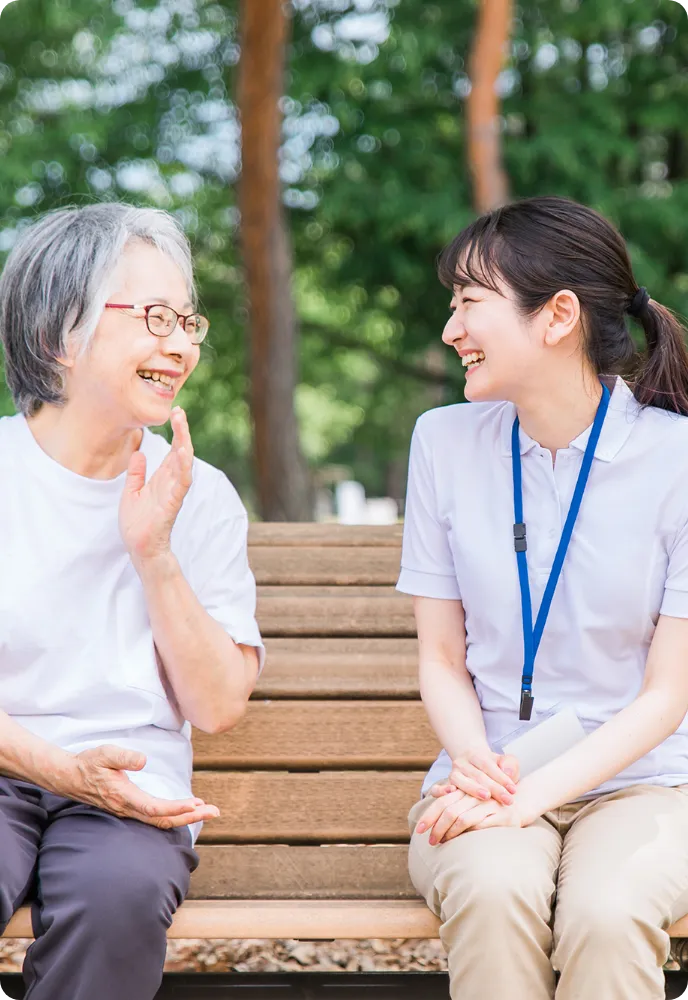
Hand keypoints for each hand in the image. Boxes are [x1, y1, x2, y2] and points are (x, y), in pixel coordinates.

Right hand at [64, 745, 219, 829]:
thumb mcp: (104, 753)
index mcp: (124, 796)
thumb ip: (123, 757)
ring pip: (160, 821)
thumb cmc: (89, 763)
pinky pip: (155, 818)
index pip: (155, 808)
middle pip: (163, 820)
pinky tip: (186, 811)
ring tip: (207, 810)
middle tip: (215, 811)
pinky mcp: (130, 809)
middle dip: (190, 817)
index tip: (196, 804)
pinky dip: (174, 816)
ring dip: (185, 817)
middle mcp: (128, 808)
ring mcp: (129, 811)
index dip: (176, 808)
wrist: (70, 777)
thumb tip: (144, 761)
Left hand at [119, 407, 193, 565]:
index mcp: (162, 479)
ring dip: (184, 444)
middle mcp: (171, 482)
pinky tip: (181, 452)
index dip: (176, 432)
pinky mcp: (172, 503)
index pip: (172, 451)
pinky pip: (181, 483)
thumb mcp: (131, 492)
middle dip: (182, 432)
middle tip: (180, 412)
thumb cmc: (137, 524)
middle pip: (181, 452)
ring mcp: (173, 492)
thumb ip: (136, 474)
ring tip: (182, 425)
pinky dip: (182, 467)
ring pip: (184, 464)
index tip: (175, 413)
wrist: (138, 548)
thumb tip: (138, 454)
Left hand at [417, 787, 527, 844]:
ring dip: (448, 832)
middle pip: (449, 809)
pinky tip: (459, 840)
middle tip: (428, 841)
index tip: (419, 830)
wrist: (522, 802)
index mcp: (466, 790)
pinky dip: (466, 833)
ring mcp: (488, 805)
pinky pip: (478, 825)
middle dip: (435, 826)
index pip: (442, 800)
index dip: (429, 814)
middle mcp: (476, 795)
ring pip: (461, 818)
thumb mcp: (472, 799)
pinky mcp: (500, 817)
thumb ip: (455, 803)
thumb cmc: (491, 803)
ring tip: (440, 842)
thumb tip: (433, 817)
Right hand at [428, 750, 518, 805]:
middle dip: (494, 788)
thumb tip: (508, 773)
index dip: (502, 778)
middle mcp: (462, 763)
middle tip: (508, 800)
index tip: (513, 790)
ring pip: (460, 781)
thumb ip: (510, 764)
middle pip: (478, 775)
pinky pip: (437, 788)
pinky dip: (442, 790)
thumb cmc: (492, 767)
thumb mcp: (503, 761)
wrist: (470, 762)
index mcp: (477, 755)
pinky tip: (451, 793)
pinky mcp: (445, 784)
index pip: (489, 766)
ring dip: (473, 789)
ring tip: (486, 797)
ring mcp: (452, 773)